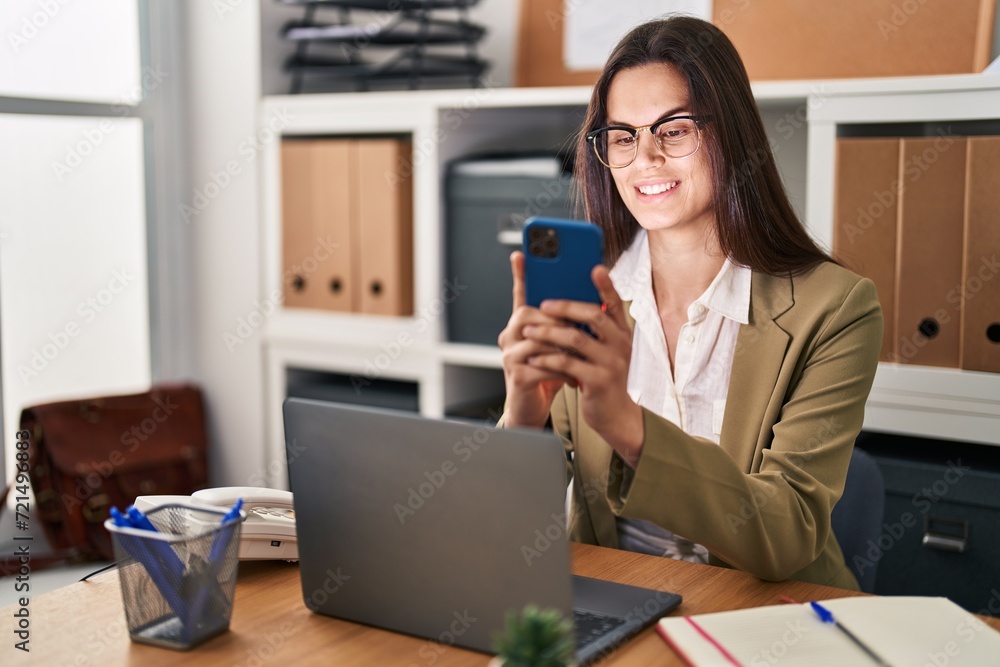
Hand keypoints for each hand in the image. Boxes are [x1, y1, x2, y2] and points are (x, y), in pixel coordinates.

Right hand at [497, 251, 574, 428]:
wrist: (534, 409)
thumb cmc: (549, 374)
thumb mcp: (561, 345)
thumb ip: (568, 326)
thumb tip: (593, 303)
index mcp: (522, 326)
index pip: (519, 295)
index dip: (519, 275)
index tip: (520, 253)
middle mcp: (510, 336)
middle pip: (527, 314)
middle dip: (556, 318)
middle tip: (579, 325)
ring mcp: (510, 356)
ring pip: (537, 339)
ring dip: (562, 346)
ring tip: (580, 354)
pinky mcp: (517, 376)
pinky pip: (542, 365)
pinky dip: (562, 370)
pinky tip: (575, 376)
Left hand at [521, 265, 643, 465]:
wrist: (614, 415)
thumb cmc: (601, 376)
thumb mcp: (602, 350)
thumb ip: (590, 330)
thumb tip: (564, 305)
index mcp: (621, 332)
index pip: (614, 303)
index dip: (605, 285)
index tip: (595, 267)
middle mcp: (621, 344)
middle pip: (593, 315)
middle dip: (564, 307)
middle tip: (542, 304)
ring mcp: (611, 363)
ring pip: (576, 339)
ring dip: (548, 332)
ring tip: (528, 330)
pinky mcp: (598, 381)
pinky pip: (568, 364)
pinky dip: (548, 358)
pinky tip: (534, 357)